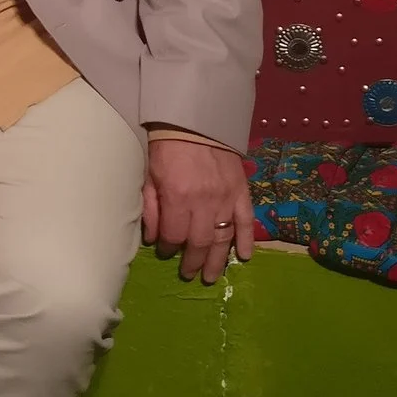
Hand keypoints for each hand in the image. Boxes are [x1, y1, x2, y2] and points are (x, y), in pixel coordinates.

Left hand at [141, 131, 254, 284]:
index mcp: (178, 198)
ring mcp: (226, 198)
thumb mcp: (149, 175)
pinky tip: (245, 256)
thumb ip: (151, 208)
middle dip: (193, 261)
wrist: (195, 120)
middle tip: (188, 274)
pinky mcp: (241, 190)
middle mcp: (204, 202)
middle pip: (200, 243)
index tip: (165, 251)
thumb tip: (154, 238)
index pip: (174, 236)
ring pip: (224, 238)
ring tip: (211, 277)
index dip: (168, 248)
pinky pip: (247, 220)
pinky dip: (247, 239)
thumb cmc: (166, 147)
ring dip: (218, 261)